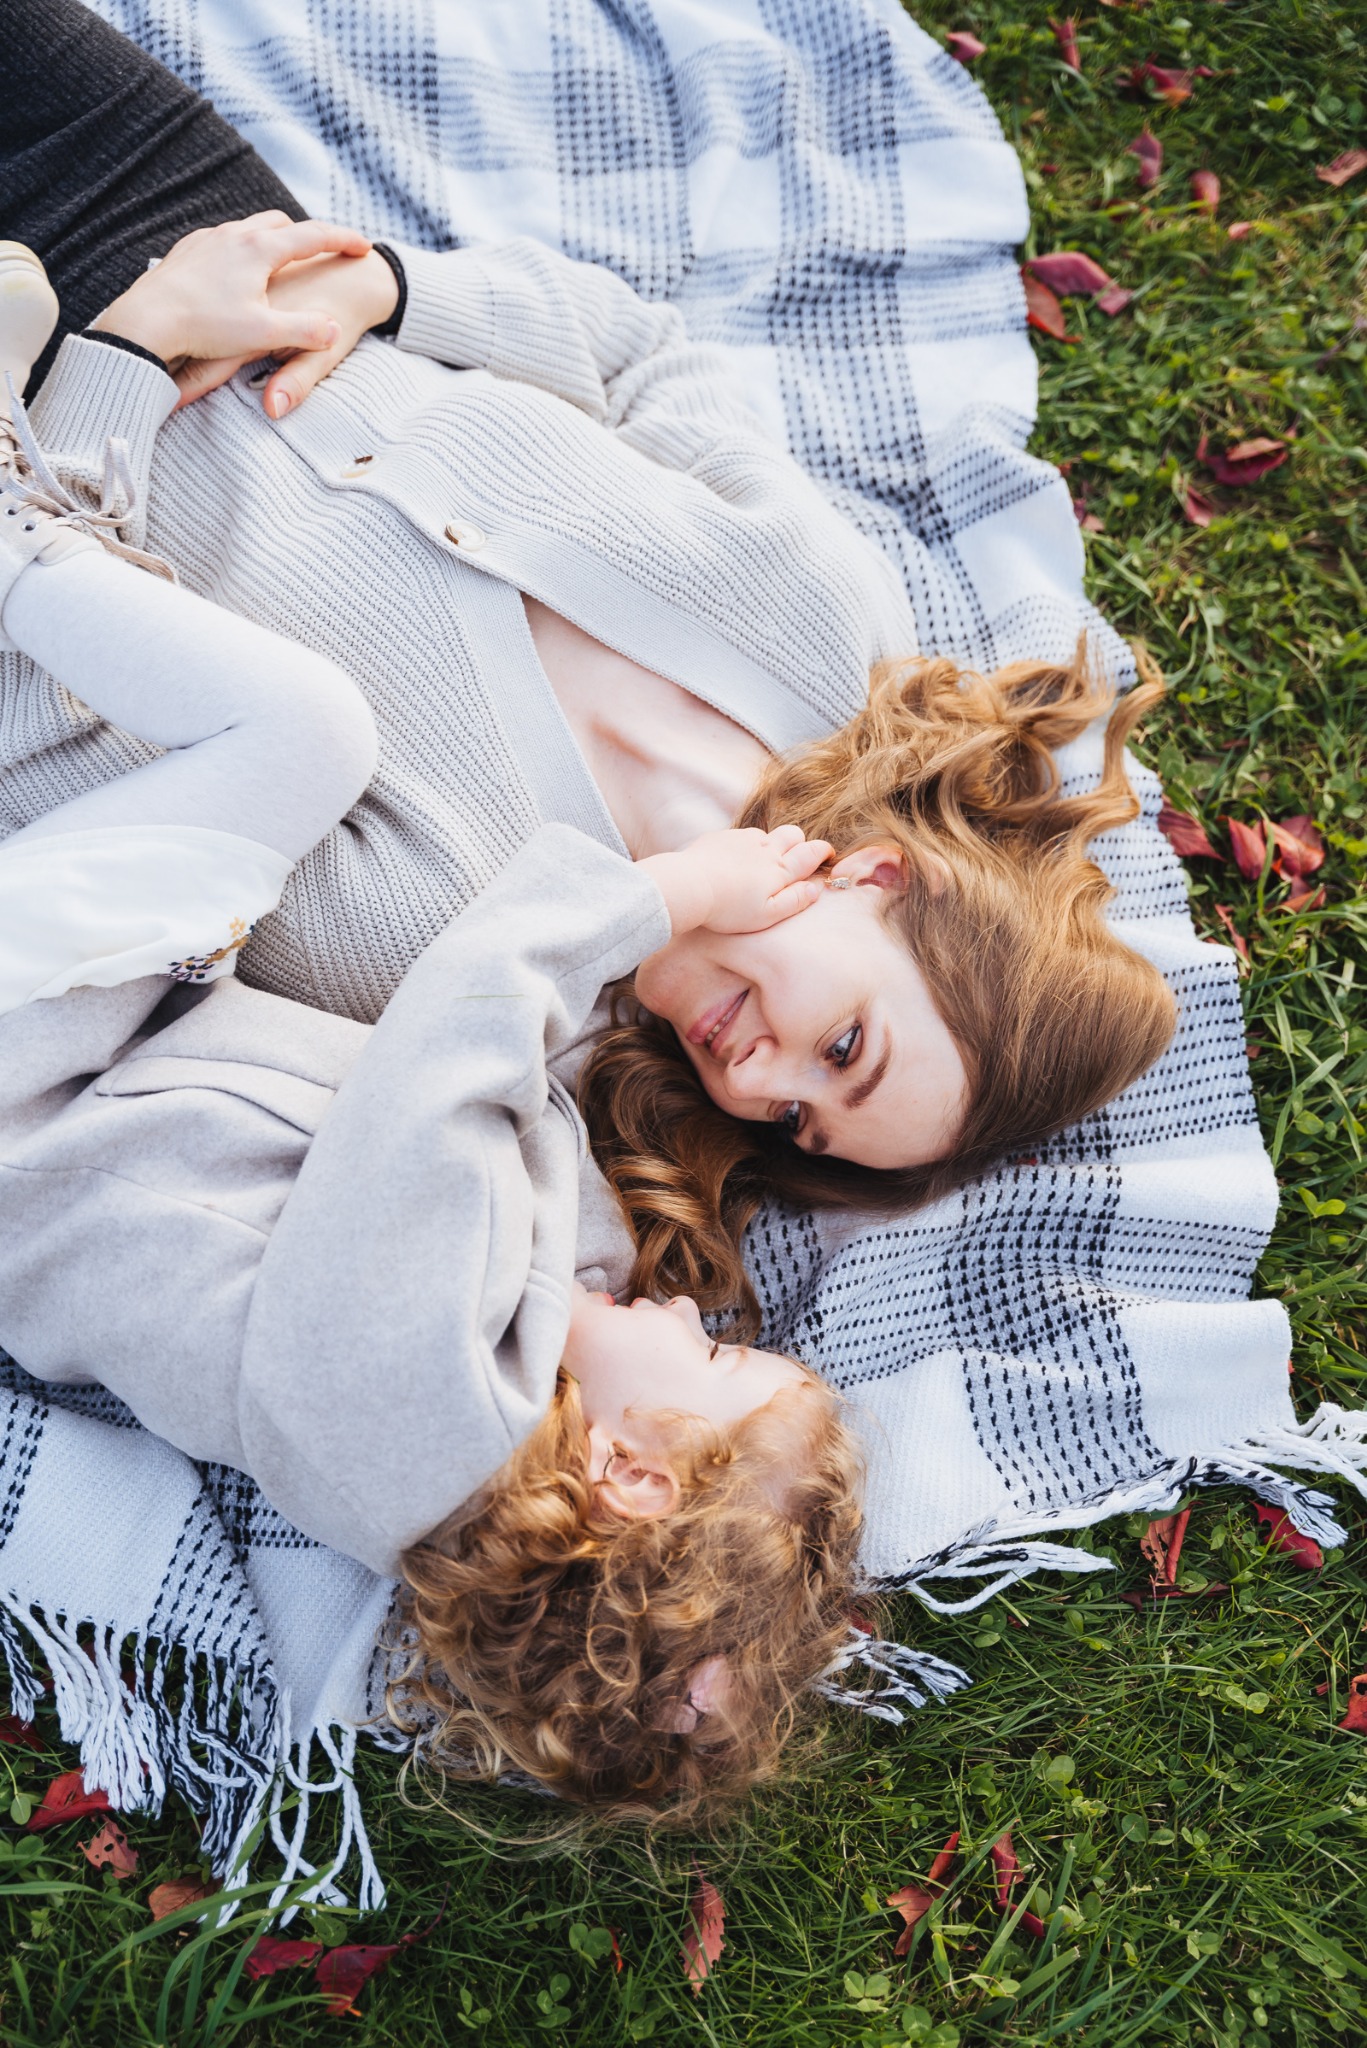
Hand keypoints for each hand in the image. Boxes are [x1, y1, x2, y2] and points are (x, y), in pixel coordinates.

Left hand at [89, 213, 378, 405]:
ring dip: (272, 241)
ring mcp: (208, 240)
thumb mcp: (264, 334)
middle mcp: (234, 235)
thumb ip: (306, 331)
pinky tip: (240, 273)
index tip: (365, 246)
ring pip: (249, 229)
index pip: (313, 236)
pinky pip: (223, 241)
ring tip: (282, 263)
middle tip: (322, 250)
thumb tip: (334, 329)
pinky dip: (242, 251)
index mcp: (260, 249)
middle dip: (306, 235)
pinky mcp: (188, 252)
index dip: (343, 240)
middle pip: (280, 223)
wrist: (146, 321)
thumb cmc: (205, 327)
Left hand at [641, 825, 831, 936]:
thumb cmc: (729, 908)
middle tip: (796, 858)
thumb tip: (816, 889)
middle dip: (801, 843)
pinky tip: (734, 863)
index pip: (811, 853)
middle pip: (794, 833)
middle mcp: (766, 848)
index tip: (827, 856)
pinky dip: (745, 846)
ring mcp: (743, 839)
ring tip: (759, 865)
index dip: (823, 852)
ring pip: (767, 834)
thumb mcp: (767, 915)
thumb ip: (795, 900)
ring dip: (771, 845)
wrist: (690, 887)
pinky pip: (742, 836)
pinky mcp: (722, 837)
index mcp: (780, 869)